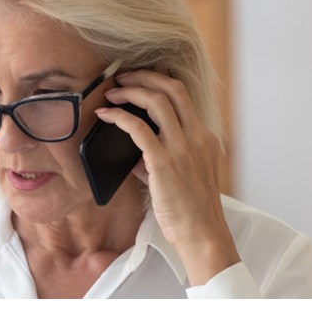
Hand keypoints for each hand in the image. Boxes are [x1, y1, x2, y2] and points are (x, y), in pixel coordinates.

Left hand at [95, 69, 240, 285]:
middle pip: (173, 89)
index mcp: (205, 139)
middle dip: (145, 76)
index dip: (159, 84)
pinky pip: (138, 128)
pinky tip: (106, 115)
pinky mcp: (164, 162)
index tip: (140, 82)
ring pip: (157, 101)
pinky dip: (119, 117)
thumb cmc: (192, 212)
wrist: (203, 235)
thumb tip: (134, 155)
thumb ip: (159, 162)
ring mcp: (182, 148)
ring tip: (112, 92)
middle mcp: (197, 137)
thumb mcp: (182, 179)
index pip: (183, 99)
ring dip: (131, 91)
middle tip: (124, 76)